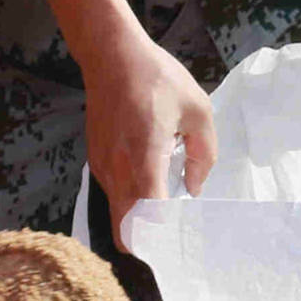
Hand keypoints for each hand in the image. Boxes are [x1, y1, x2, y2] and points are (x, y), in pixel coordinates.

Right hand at [39, 0, 213, 242]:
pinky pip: (115, 196)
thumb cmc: (157, 78)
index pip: (146, 219)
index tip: (183, 244)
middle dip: (151, 243)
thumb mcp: (197, 110)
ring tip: (171, 217)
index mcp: (144, 159)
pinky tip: (154, 191)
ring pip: (118, 215)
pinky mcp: (96, 161)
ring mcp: (102, 168)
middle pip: (126, 230)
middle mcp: (117, 170)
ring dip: (141, 224)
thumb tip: (193, 188)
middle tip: (178, 240)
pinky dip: (132, 204)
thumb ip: (203, 154)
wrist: (111, 55)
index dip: (163, 239)